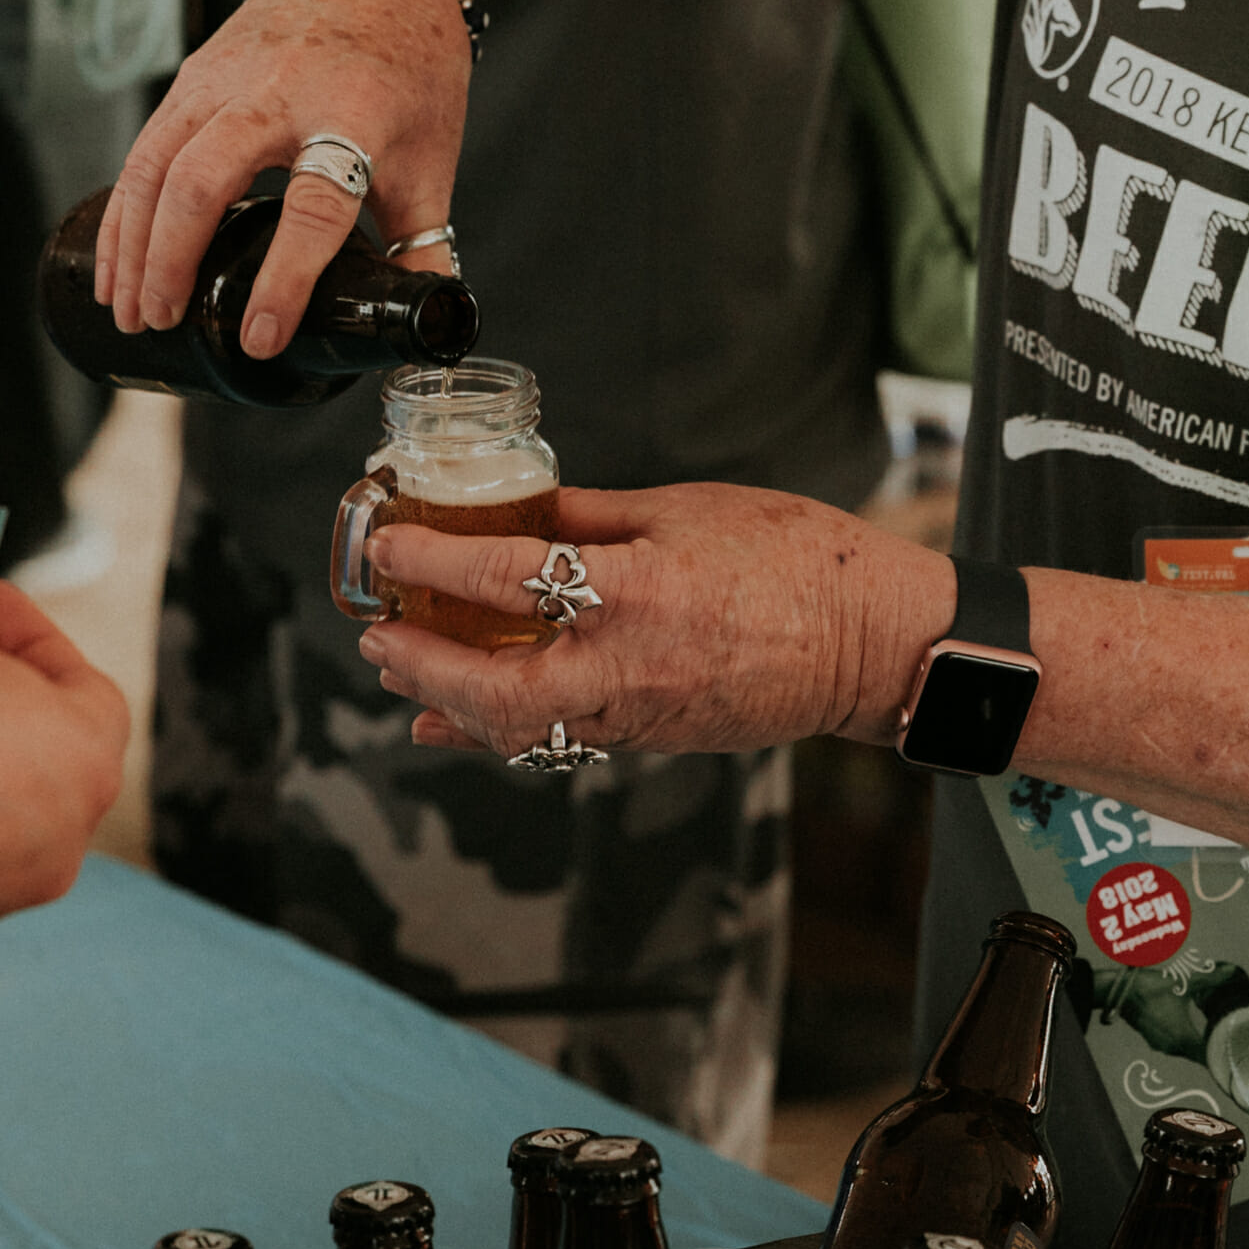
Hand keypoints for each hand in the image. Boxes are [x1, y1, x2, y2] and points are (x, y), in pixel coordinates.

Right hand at [97, 0, 473, 353]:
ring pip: (155, 163)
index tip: (261, 337)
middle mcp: (279, 91)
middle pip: (203, 179)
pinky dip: (123, 209)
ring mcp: (225, 77)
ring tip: (129, 311)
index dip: (286, 277)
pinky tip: (115, 261)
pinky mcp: (194, 73)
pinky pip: (143, 147)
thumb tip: (423, 324)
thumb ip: (422, 246)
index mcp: (352, 116)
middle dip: (172, 260)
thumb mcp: (432, 158)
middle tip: (164, 322)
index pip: (314, 205)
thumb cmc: (412, 64)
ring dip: (132, 243)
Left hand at [356, 484, 954, 758]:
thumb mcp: (690, 507)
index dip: (434, 561)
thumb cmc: (799, 558)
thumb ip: (597, 512)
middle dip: (422, 665)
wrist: (873, 641)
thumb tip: (525, 506)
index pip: (509, 576)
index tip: (389, 542)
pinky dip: (499, 734)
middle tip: (375, 635)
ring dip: (450, 707)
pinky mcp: (654, 738)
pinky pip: (558, 741)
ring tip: (400, 677)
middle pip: (495, 688)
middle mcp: (631, 664)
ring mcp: (642, 713)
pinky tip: (454, 727)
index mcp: (639, 588)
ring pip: (521, 729)